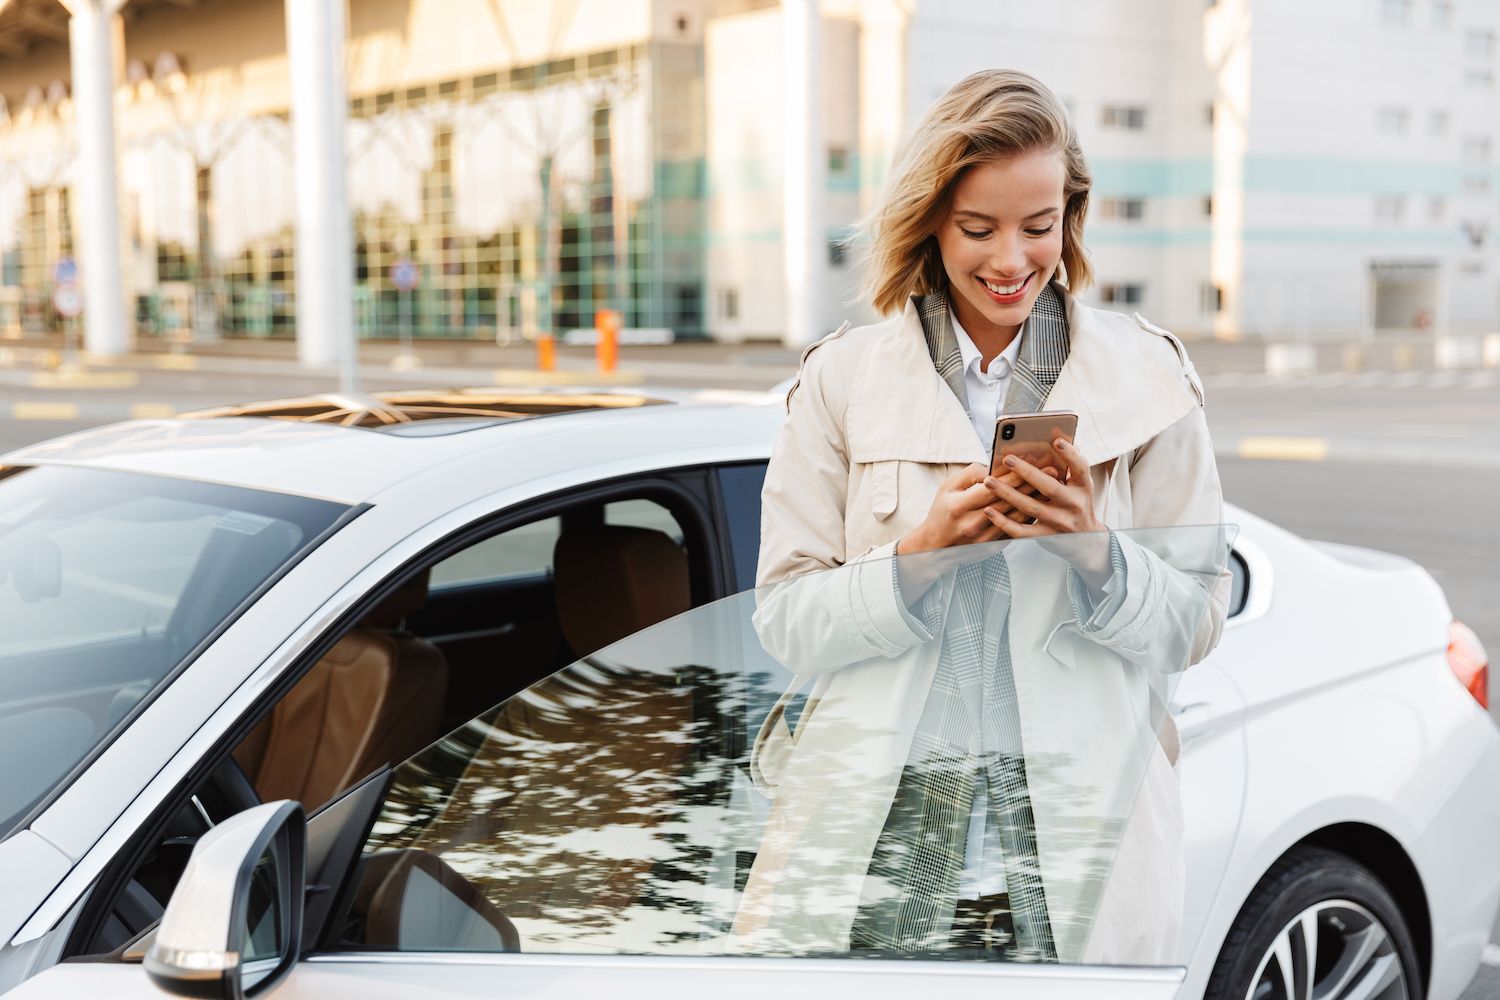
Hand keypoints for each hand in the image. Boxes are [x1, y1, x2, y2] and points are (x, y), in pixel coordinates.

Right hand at [896, 462, 1057, 556]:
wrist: (935, 545)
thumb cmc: (942, 511)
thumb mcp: (948, 487)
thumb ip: (971, 473)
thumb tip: (996, 466)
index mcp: (960, 506)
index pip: (993, 488)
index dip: (1015, 475)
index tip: (1034, 462)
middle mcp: (973, 523)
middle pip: (1010, 502)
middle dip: (1033, 485)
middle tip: (1054, 472)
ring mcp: (985, 537)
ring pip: (1017, 517)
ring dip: (1037, 501)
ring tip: (1054, 487)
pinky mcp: (994, 545)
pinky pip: (1017, 529)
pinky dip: (1030, 516)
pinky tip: (1043, 505)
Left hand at [981, 436, 1110, 583]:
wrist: (1085, 538)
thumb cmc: (1076, 502)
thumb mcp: (1079, 483)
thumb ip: (1068, 463)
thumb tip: (1054, 434)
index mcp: (1083, 487)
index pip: (1081, 468)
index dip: (1070, 454)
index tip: (1056, 440)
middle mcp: (1074, 504)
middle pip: (1050, 488)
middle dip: (1027, 472)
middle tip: (1007, 459)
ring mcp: (1060, 522)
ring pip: (1031, 508)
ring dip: (1008, 494)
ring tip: (989, 481)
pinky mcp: (1046, 536)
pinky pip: (1022, 531)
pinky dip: (1004, 522)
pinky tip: (989, 510)